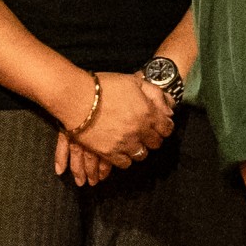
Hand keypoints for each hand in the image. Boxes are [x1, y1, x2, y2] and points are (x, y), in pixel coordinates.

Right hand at [54, 72, 168, 178]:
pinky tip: (121, 151)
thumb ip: (155, 94)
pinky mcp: (109, 153)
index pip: (167, 128)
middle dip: (152, 138)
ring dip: (139, 149)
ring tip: (132, 142)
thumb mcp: (133, 81)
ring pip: (141, 155)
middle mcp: (139, 130)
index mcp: (148, 113)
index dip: (165, 127)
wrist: (76, 97)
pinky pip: (124, 163)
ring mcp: (124, 143)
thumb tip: (169, 111)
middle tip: (145, 133)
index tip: (160, 125)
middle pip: (155, 143)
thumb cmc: (104, 86)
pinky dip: (125, 159)